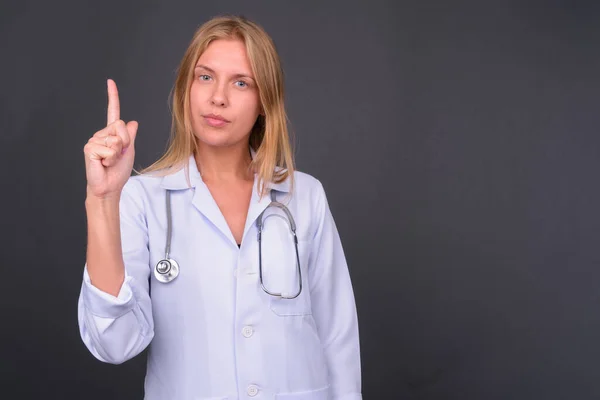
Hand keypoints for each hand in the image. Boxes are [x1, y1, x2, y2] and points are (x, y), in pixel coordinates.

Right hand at [83, 79, 138, 199]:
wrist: (110, 186)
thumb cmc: (118, 171)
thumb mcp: (129, 151)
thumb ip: (130, 137)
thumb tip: (133, 122)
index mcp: (111, 133)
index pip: (112, 112)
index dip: (112, 97)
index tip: (110, 82)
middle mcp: (101, 134)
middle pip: (121, 126)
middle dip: (125, 142)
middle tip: (118, 155)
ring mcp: (94, 140)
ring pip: (116, 138)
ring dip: (118, 152)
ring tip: (110, 161)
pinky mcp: (89, 148)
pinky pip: (109, 147)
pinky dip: (111, 158)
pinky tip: (104, 163)